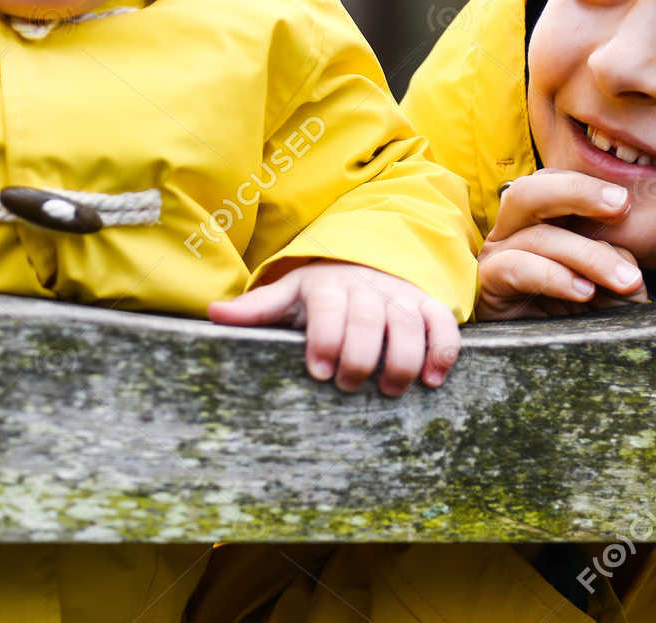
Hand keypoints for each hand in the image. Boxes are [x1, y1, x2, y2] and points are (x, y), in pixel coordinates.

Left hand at [207, 261, 460, 395]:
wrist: (367, 265)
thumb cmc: (321, 295)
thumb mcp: (288, 296)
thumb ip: (256, 309)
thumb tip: (212, 314)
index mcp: (329, 286)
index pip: (329, 309)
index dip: (326, 339)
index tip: (318, 371)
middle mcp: (368, 288)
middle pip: (368, 319)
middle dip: (360, 355)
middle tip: (348, 385)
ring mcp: (401, 297)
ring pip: (408, 324)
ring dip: (401, 359)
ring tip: (388, 390)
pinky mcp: (428, 307)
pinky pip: (443, 325)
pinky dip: (442, 351)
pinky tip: (432, 379)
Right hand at [477, 169, 649, 320]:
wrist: (545, 365)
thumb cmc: (581, 318)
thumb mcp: (610, 289)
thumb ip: (619, 266)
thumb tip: (627, 261)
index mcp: (540, 221)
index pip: (553, 183)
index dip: (587, 185)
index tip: (626, 204)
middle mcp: (513, 232)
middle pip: (531, 190)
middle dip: (578, 192)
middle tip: (621, 206)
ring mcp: (497, 256)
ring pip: (536, 235)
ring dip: (587, 255)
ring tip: (623, 281)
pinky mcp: (487, 285)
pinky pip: (515, 267)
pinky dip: (553, 276)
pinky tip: (583, 292)